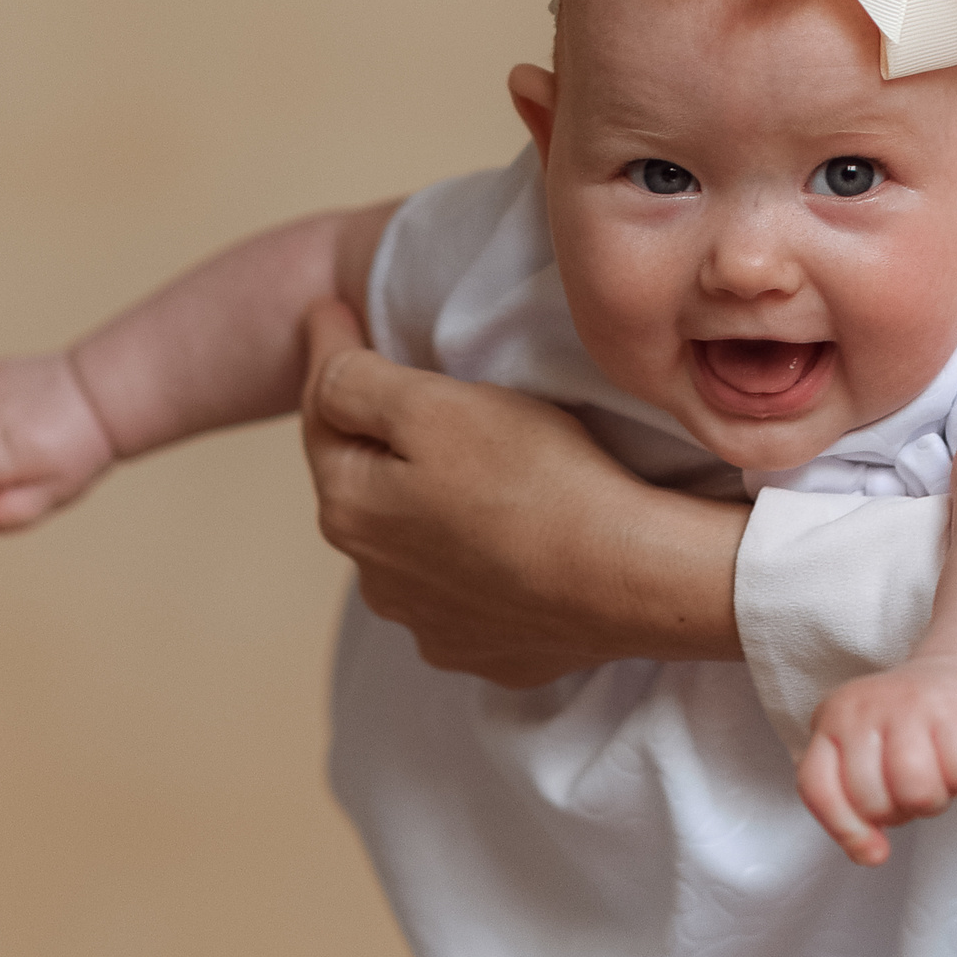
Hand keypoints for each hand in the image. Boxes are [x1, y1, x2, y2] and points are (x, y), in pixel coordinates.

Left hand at [301, 300, 745, 686]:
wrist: (635, 579)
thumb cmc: (537, 481)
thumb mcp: (431, 405)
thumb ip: (353, 379)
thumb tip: (321, 361)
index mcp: (350, 511)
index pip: (322, 413)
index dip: (328, 351)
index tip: (332, 305)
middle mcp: (378, 581)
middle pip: (367, 484)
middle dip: (376, 438)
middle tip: (404, 388)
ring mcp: (434, 624)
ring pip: (417, 546)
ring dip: (427, 509)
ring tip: (470, 471)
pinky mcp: (493, 651)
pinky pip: (473, 593)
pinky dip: (480, 562)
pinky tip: (514, 540)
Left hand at [798, 659, 956, 865]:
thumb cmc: (910, 732)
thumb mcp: (864, 757)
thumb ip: (851, 803)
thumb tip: (870, 854)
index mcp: (834, 718)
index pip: (819, 788)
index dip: (844, 829)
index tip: (871, 850)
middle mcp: (868, 706)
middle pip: (872, 801)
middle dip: (899, 811)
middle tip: (914, 785)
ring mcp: (915, 704)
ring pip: (916, 792)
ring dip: (934, 800)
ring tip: (939, 775)